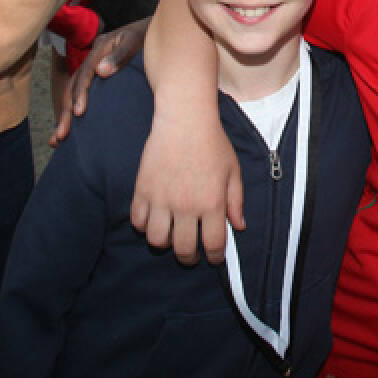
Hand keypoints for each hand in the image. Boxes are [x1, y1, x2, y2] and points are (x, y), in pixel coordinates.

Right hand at [54, 17, 148, 145]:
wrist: (154, 31)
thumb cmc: (146, 36)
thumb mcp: (135, 40)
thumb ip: (120, 54)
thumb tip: (101, 71)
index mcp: (99, 48)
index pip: (85, 73)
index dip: (80, 93)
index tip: (78, 113)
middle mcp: (93, 58)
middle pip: (74, 86)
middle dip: (66, 111)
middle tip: (61, 135)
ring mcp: (94, 67)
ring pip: (74, 93)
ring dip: (66, 115)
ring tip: (57, 140)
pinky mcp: (99, 77)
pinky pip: (83, 94)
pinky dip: (75, 111)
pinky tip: (71, 130)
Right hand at [129, 107, 244, 265]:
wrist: (184, 119)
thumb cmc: (213, 143)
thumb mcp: (233, 171)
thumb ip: (236, 201)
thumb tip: (239, 226)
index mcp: (212, 203)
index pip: (212, 245)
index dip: (214, 257)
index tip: (213, 257)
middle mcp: (186, 206)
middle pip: (183, 249)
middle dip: (189, 258)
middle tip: (191, 254)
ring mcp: (162, 199)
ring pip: (157, 240)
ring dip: (164, 244)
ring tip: (171, 237)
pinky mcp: (143, 190)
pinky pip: (138, 221)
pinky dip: (144, 226)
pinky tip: (153, 219)